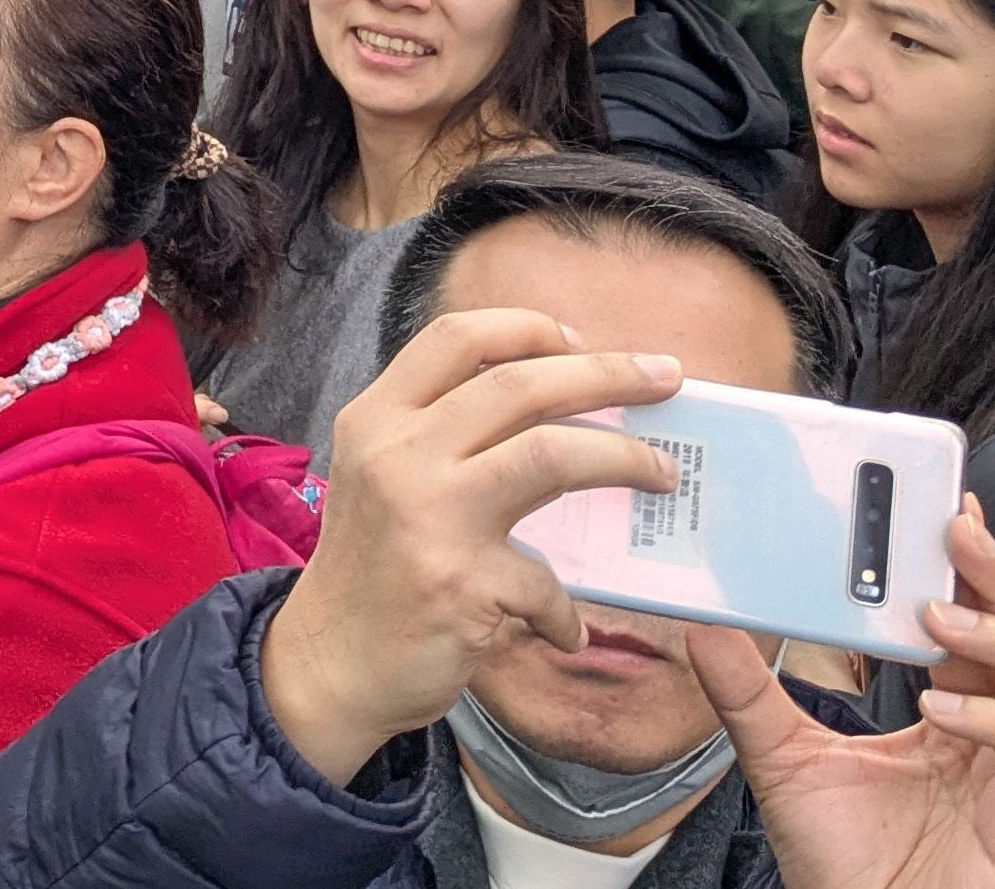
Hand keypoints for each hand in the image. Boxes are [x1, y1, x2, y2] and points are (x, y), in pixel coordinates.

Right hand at [257, 309, 687, 784]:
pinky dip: (565, 610)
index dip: (531, 329)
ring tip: (664, 476)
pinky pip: (547, 582)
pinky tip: (563, 629)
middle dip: (608, 374)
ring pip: (551, 453)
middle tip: (666, 378)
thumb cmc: (372, 568)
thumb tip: (557, 406)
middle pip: (520, 383)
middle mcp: (396, 454)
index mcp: (376, 418)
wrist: (327, 666)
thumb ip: (438, 435)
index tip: (583, 344)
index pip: (457, 337)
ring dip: (626, 460)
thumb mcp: (379, 477)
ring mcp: (427, 515)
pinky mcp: (460, 582)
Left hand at [690, 496, 994, 888]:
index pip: (986, 624)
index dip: (976, 569)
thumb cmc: (842, 863)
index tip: (946, 511)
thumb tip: (704, 623)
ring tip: (942, 619)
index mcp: (960, 714)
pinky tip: (946, 707)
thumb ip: (748, 690)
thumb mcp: (782, 757)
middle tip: (956, 529)